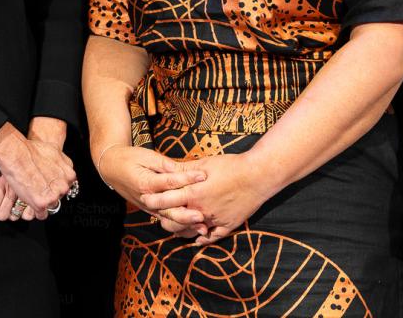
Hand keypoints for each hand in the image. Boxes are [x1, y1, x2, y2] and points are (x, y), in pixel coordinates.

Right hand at [0, 123, 74, 214]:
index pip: (65, 187)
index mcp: (69, 176)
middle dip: (50, 193)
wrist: (18, 153)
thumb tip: (67, 171)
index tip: (47, 183)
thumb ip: (64, 165)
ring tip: (33, 192)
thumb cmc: (33, 151)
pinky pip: (42, 215)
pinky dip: (36, 211)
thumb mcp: (57, 153)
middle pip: (59, 197)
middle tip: (38, 186)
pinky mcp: (40, 204)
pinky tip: (31, 202)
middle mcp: (63, 187)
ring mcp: (52, 196)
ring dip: (43, 202)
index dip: (54, 185)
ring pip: (51, 206)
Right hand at [97, 145, 207, 236]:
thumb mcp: (146, 155)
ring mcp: (148, 207)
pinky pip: (166, 220)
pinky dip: (179, 226)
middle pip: (169, 208)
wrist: (112, 168)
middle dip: (186, 214)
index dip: (187, 179)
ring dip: (185, 224)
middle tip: (202, 215)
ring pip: (168, 219)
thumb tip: (180, 168)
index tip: (203, 176)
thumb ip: (163, 164)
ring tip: (202, 228)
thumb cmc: (130, 158)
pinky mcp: (150, 210)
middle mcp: (147, 198)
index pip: (169, 181)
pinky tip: (193, 228)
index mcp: (145, 182)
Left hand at [140, 153, 270, 245]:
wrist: (258, 176)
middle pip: (174, 221)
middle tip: (155, 215)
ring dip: (180, 230)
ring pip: (190, 232)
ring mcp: (215, 220)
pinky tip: (197, 238)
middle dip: (162, 218)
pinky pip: (211, 237)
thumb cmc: (231, 166)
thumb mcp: (205, 163)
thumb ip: (185, 169)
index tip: (144, 199)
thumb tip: (168, 169)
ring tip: (173, 226)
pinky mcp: (228, 226)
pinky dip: (202, 238)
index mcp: (194, 193)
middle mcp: (201, 210)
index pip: (166, 200)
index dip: (153, 200)